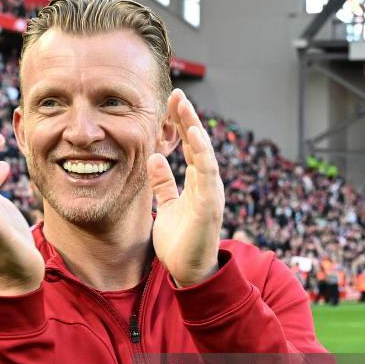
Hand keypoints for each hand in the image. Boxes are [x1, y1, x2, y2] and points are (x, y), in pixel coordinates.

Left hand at [147, 90, 223, 286]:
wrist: (188, 271)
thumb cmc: (180, 241)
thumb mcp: (167, 205)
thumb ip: (164, 182)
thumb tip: (154, 158)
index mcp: (197, 183)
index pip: (189, 147)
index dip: (180, 124)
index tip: (168, 102)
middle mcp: (207, 183)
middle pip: (198, 143)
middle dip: (187, 118)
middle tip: (176, 92)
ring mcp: (210, 192)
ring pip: (204, 152)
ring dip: (193, 127)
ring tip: (183, 104)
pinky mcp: (210, 204)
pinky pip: (207, 173)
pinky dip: (201, 152)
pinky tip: (192, 133)